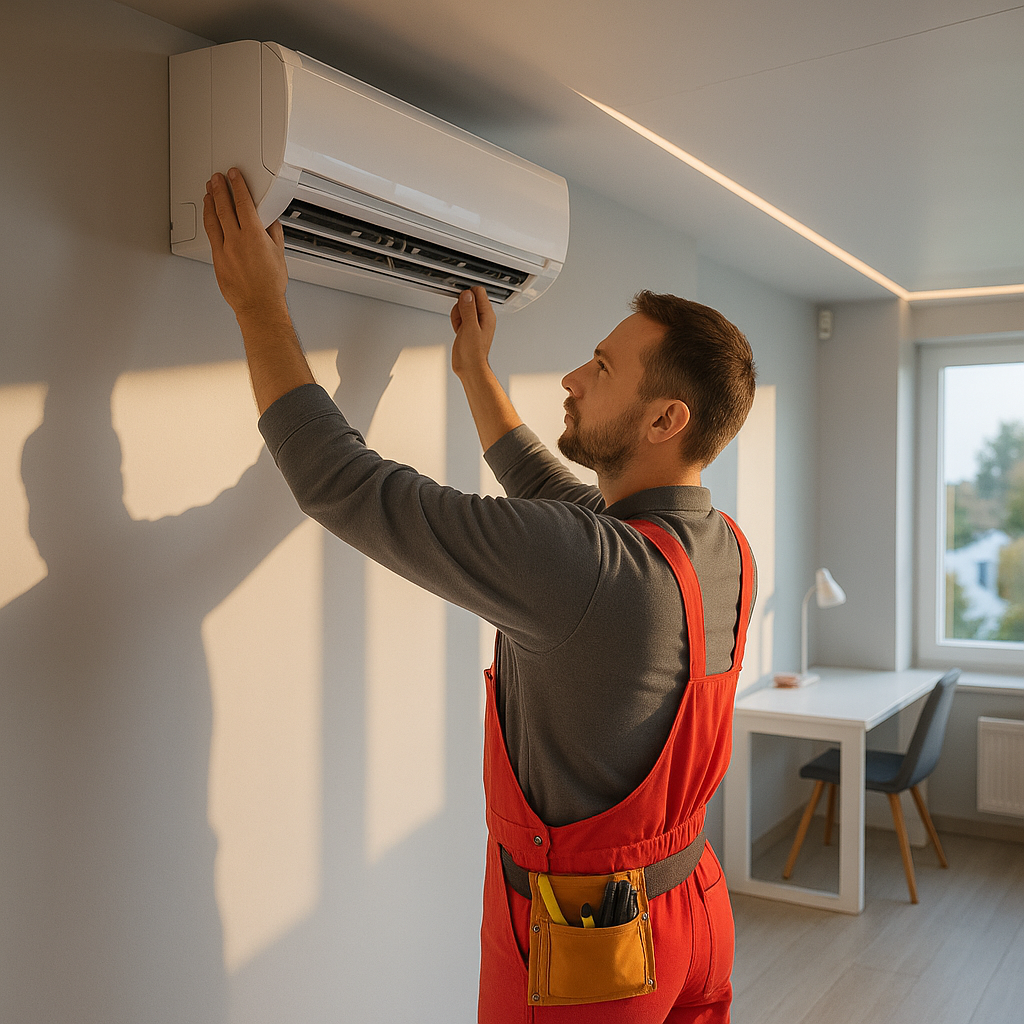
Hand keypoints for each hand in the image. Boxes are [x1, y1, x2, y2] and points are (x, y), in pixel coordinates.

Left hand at [203, 168, 287, 316]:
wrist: (259, 305)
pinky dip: (209, 221)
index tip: (233, 175)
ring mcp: (224, 250)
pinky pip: (210, 235)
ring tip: (209, 192)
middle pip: (224, 207)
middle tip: (217, 178)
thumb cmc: (270, 285)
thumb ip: (273, 233)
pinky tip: (209, 216)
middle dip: (219, 189)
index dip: (237, 185)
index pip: (243, 203)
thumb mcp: (279, 254)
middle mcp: (236, 240)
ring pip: (212, 220)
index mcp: (254, 235)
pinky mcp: (216, 259)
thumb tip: (270, 220)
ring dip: (210, 203)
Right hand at [450, 286, 496, 379]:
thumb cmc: (473, 352)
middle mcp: (483, 318)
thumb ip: (468, 309)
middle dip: (461, 306)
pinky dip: (456, 322)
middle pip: (469, 299)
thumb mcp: (470, 327)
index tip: (462, 302)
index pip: (479, 292)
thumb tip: (467, 295)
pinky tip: (458, 330)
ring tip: (460, 327)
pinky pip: (459, 318)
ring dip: (457, 315)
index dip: (468, 295)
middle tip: (462, 319)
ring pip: (462, 308)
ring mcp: (475, 323)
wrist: (469, 367)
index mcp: (487, 315)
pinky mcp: (467, 328)